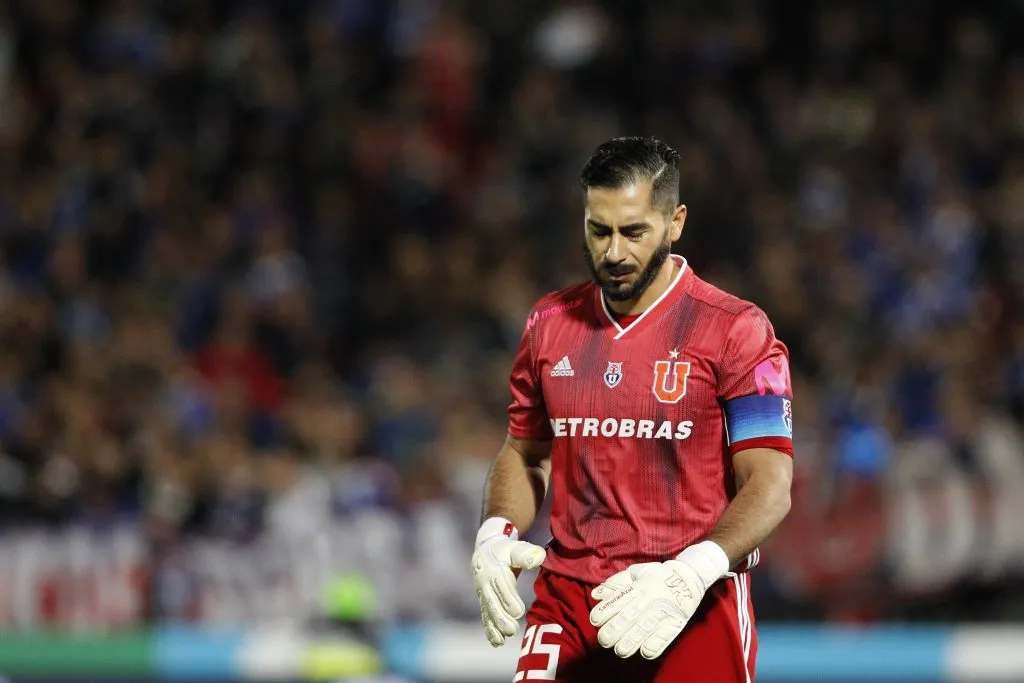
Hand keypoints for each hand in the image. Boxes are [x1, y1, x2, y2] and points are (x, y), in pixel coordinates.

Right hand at [472, 517, 545, 646]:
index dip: (509, 599)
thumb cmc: (506, 550)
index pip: (502, 586)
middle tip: (512, 631)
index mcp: (494, 569)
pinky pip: (485, 616)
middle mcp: (485, 583)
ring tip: (503, 640)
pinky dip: (489, 629)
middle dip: (501, 618)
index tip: (519, 612)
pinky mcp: (483, 600)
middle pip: (493, 602)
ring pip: (488, 611)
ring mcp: (483, 593)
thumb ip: (526, 553)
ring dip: (495, 626)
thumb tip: (538, 557)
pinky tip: (496, 642)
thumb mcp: (516, 548)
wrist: (486, 549)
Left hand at [588, 541, 729, 659]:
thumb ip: (616, 582)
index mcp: (640, 586)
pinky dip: (654, 646)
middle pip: (630, 616)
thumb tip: (596, 594)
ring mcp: (665, 611)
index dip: (606, 611)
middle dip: (615, 630)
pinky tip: (643, 652)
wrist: (689, 576)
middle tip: (603, 640)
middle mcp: (651, 599)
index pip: (619, 600)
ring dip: (631, 641)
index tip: (595, 620)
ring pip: (645, 629)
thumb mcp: (637, 572)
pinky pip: (664, 637)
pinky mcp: (677, 622)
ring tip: (620, 650)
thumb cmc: (658, 575)